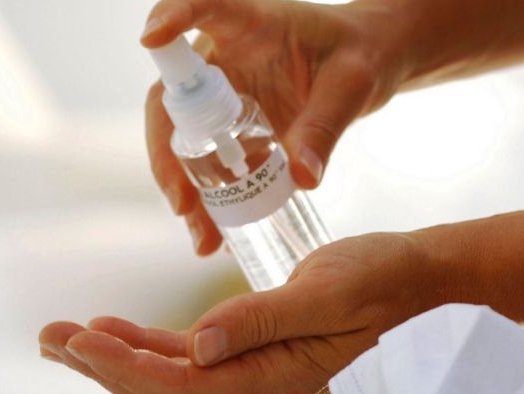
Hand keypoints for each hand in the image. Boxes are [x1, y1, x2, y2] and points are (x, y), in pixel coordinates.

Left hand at [39, 232, 444, 393]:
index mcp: (277, 379)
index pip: (186, 387)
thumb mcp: (324, 293)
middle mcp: (260, 384)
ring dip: (119, 357)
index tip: (81, 341)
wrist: (407, 273)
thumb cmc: (375, 279)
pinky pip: (191, 355)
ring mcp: (256, 368)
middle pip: (167, 391)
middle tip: (52, 338)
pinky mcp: (253, 345)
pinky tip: (120, 329)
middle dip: (106, 368)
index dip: (128, 369)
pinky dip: (150, 344)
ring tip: (69, 335)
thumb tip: (198, 346)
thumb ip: (262, 321)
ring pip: (172, 375)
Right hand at [143, 0, 409, 254]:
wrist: (370, 64)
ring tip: (204, 241)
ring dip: (189, 192)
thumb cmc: (360, 56)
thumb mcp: (350, 88)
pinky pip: (217, 163)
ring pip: (188, 142)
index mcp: (249, 24)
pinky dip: (216, 200)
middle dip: (168, 157)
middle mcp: (224, 60)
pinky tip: (222, 236)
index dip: (172, 17)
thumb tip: (303, 180)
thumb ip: (325, 127)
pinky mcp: (239, 127)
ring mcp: (226, 97)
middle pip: (174, 101)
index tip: (152, 38)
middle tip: (182, 204)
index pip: (202, 7)